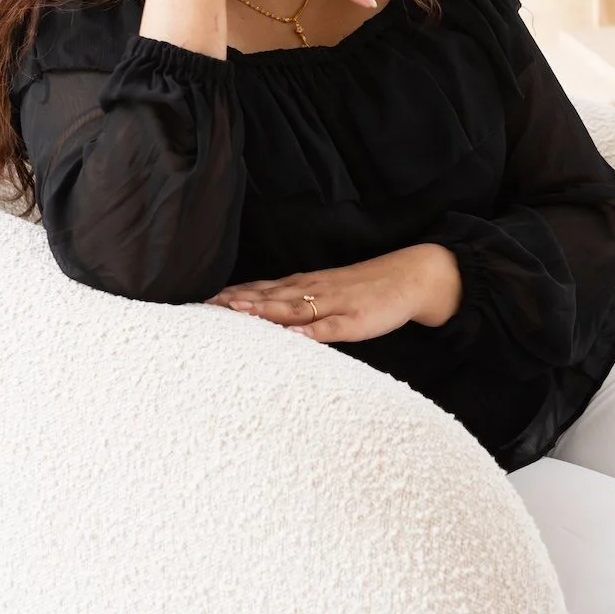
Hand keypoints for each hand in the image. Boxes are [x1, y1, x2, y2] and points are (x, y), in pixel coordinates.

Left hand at [205, 244, 461, 340]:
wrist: (410, 277)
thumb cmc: (366, 290)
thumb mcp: (328, 293)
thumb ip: (299, 302)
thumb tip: (266, 315)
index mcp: (306, 285)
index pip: (262, 289)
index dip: (234, 294)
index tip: (204, 301)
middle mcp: (313, 291)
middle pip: (269, 297)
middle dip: (238, 302)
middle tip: (206, 308)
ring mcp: (333, 304)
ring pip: (292, 308)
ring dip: (264, 310)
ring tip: (237, 313)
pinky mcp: (354, 320)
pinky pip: (328, 327)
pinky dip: (308, 331)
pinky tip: (291, 336)